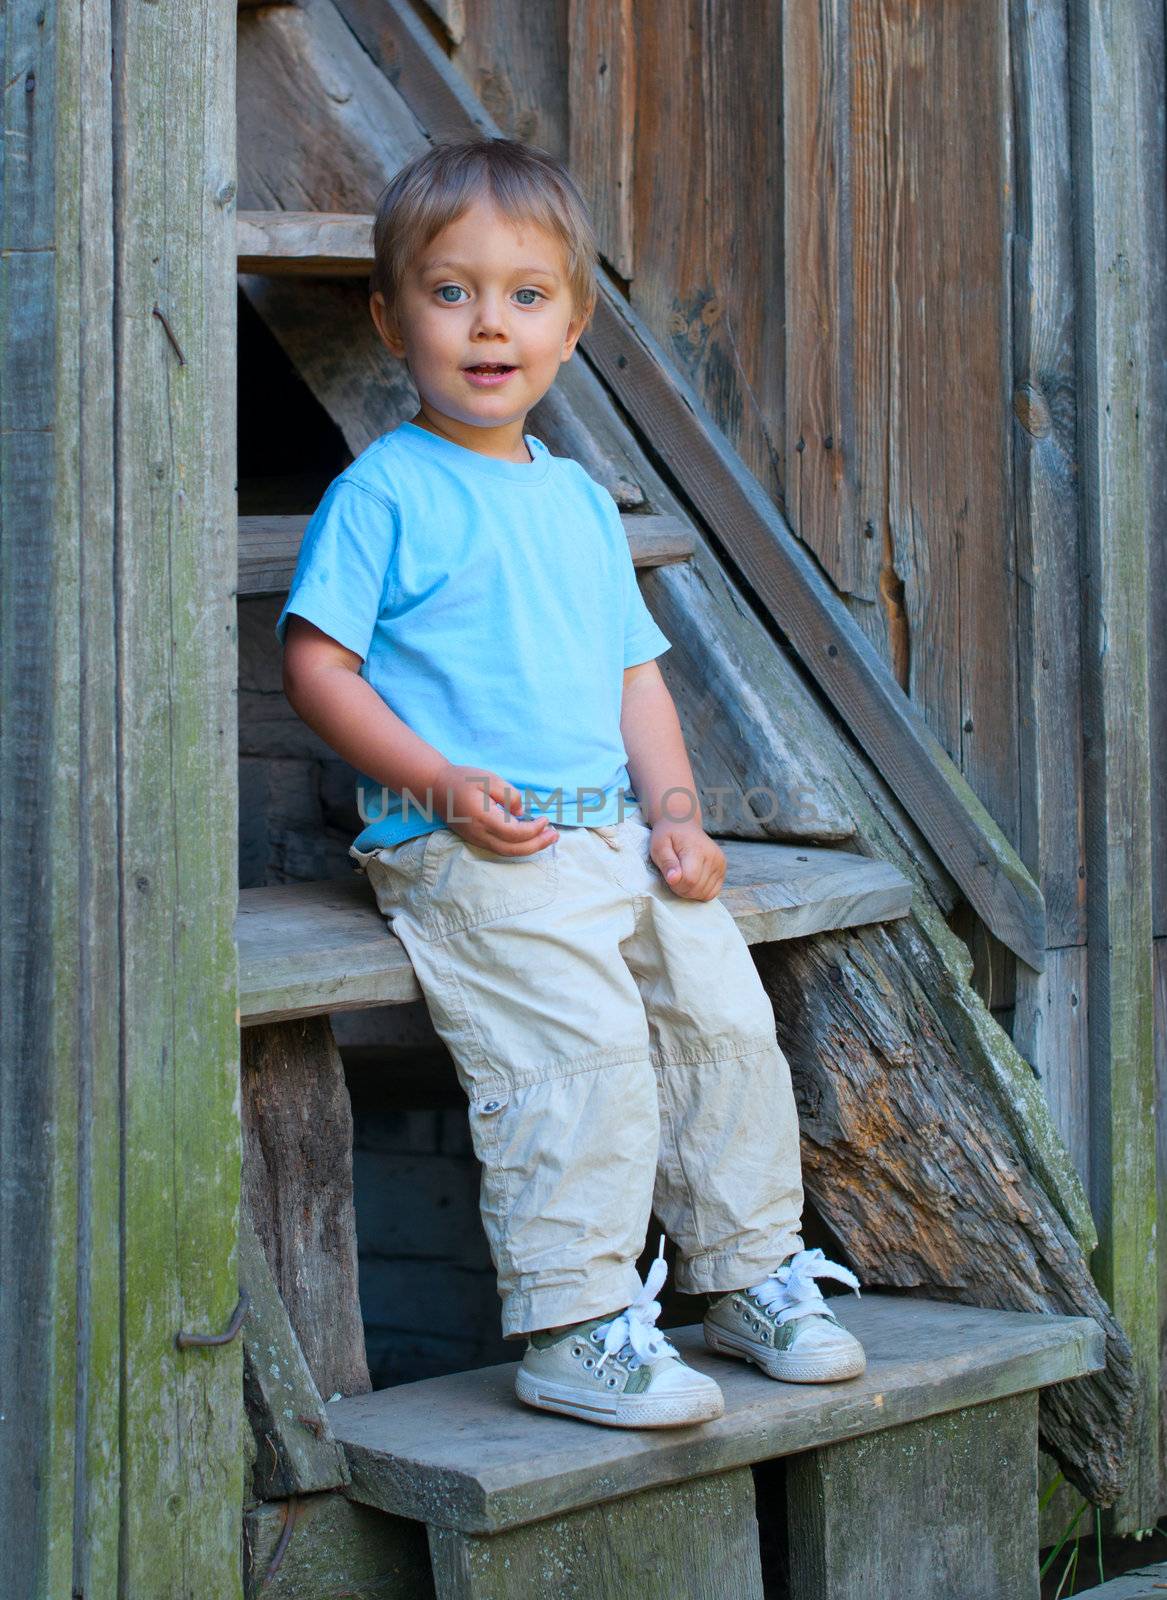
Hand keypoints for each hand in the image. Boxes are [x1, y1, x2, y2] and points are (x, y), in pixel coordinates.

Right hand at [432, 762, 558, 854]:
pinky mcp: (476, 839)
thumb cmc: (463, 779)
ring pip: (507, 852)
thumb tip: (521, 813)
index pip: (515, 833)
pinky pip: (500, 849)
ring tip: (547, 839)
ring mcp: (476, 839)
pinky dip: (517, 846)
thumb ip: (508, 795)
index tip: (545, 819)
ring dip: (529, 848)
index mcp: (483, 818)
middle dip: (537, 845)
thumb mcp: (488, 778)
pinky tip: (529, 838)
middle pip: (513, 849)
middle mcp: (479, 834)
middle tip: (555, 836)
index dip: (534, 830)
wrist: (435, 788)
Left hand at [648, 819, 725, 899]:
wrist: (682, 824)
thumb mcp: (659, 846)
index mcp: (697, 850)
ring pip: (706, 894)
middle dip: (682, 889)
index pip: (689, 880)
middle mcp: (713, 857)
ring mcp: (720, 863)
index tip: (669, 876)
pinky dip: (700, 892)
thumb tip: (674, 879)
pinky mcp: (722, 869)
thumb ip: (666, 863)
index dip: (676, 885)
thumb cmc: (668, 836)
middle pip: (697, 889)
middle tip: (674, 876)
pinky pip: (712, 892)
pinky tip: (692, 880)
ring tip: (683, 876)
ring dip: (691, 891)